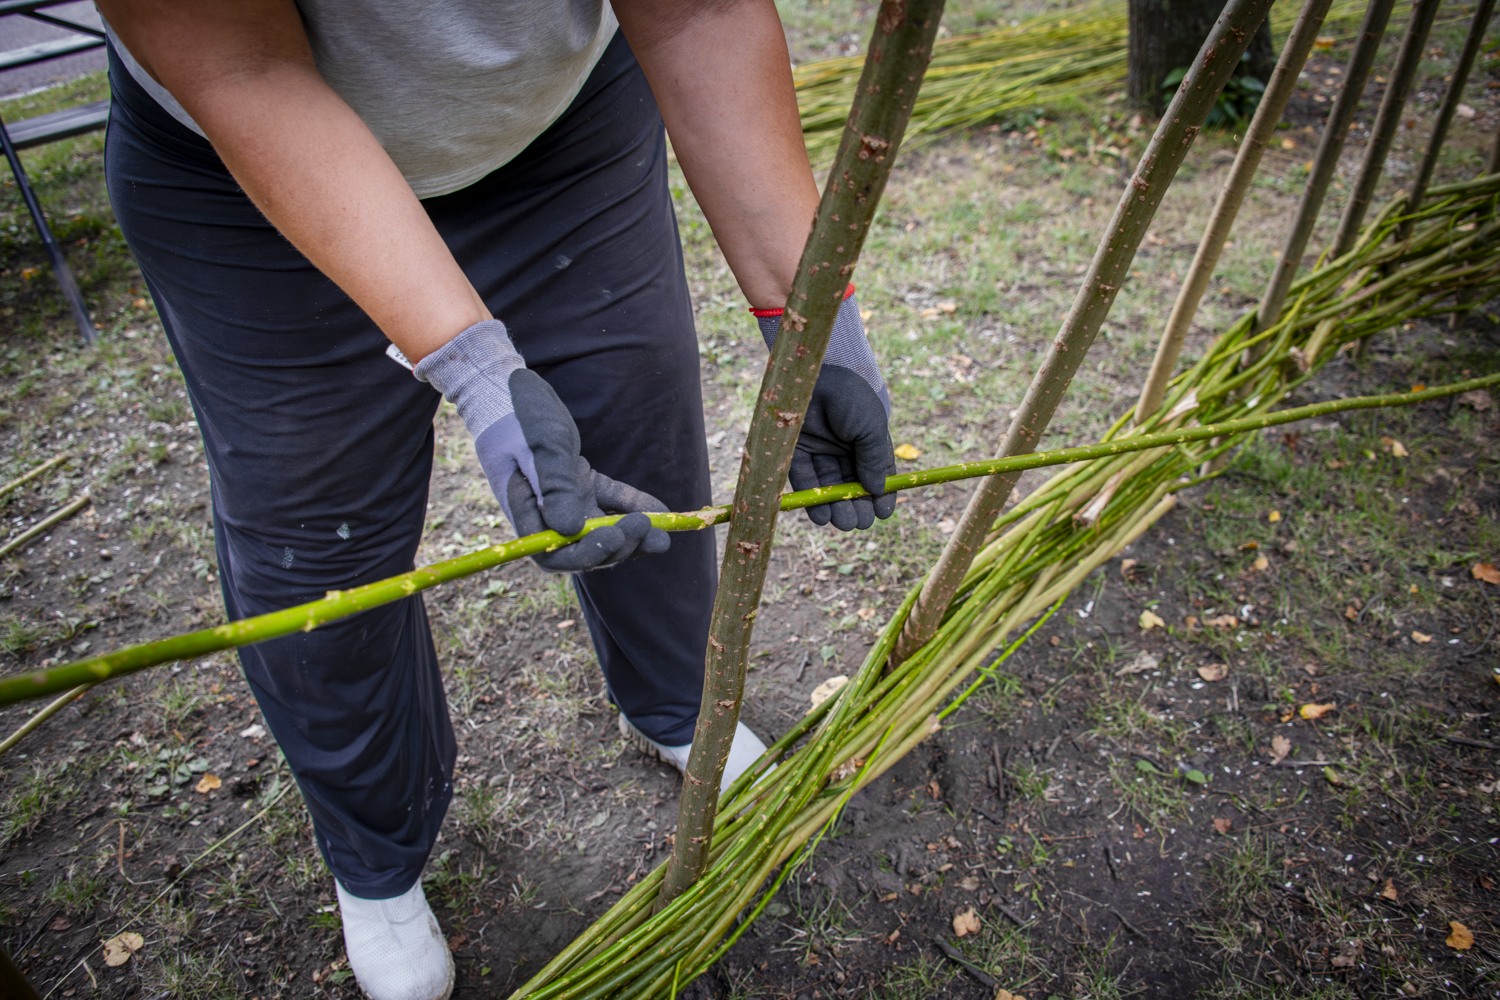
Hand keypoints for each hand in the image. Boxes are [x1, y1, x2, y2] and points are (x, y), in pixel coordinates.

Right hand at [415, 320, 669, 570]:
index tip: (614, 538)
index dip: (587, 554)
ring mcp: (565, 498)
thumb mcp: (540, 446)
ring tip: (663, 536)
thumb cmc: (519, 414)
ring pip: (601, 527)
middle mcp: (546, 512)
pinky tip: (660, 508)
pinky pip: (610, 499)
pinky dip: (633, 505)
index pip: (556, 553)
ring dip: (631, 534)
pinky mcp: (580, 481)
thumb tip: (570, 530)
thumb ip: (554, 487)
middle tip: (644, 529)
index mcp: (527, 512)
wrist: (509, 387)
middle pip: (584, 547)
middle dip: (617, 545)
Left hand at [755, 292, 896, 530]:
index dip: (880, 496)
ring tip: (843, 521)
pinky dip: (813, 500)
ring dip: (836, 507)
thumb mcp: (871, 426)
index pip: (876, 474)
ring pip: (828, 488)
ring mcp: (818, 452)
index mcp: (865, 441)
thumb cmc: (848, 395)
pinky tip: (822, 515)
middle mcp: (842, 450)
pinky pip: (804, 481)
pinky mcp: (793, 453)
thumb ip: (875, 458)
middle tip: (859, 522)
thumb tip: (878, 491)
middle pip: (850, 485)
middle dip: (856, 506)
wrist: (813, 373)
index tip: (883, 514)